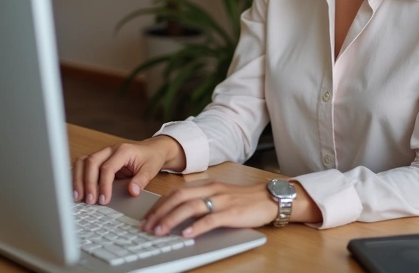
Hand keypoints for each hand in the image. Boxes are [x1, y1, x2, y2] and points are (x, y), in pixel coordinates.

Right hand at [72, 136, 183, 204]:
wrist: (152, 149)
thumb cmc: (151, 158)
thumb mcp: (151, 169)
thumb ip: (142, 180)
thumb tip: (132, 191)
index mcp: (123, 151)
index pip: (107, 167)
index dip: (103, 185)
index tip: (103, 200)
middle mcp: (110, 150)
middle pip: (91, 162)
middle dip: (88, 183)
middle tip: (89, 201)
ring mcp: (102, 153)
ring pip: (83, 162)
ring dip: (78, 179)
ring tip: (78, 197)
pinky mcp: (98, 159)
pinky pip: (83, 165)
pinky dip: (77, 176)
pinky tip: (76, 189)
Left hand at [141, 180, 277, 238]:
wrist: (271, 198)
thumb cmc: (245, 200)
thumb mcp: (220, 196)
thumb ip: (202, 201)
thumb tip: (179, 214)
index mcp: (207, 185)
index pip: (176, 192)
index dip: (159, 204)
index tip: (147, 217)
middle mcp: (212, 189)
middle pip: (178, 197)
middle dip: (159, 212)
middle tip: (147, 226)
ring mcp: (222, 200)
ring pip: (191, 207)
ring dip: (172, 219)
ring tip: (160, 231)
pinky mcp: (232, 213)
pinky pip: (211, 219)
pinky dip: (197, 226)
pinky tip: (186, 234)